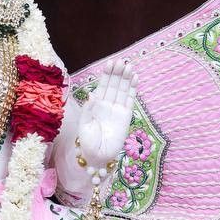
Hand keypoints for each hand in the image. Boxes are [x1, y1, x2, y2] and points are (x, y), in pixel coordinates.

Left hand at [77, 59, 137, 175]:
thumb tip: (93, 94)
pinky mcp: (126, 117)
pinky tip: (135, 78)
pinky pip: (130, 100)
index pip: (102, 86)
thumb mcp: (84, 125)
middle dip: (117, 73)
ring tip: (129, 66)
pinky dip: (133, 89)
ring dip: (126, 78)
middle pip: (114, 85)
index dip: (106, 75)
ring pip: (122, 90)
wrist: (97, 157)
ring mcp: (117, 110)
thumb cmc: (87, 142)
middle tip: (121, 61)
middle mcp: (107, 105)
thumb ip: (89, 109)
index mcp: (95, 105)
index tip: (109, 63)